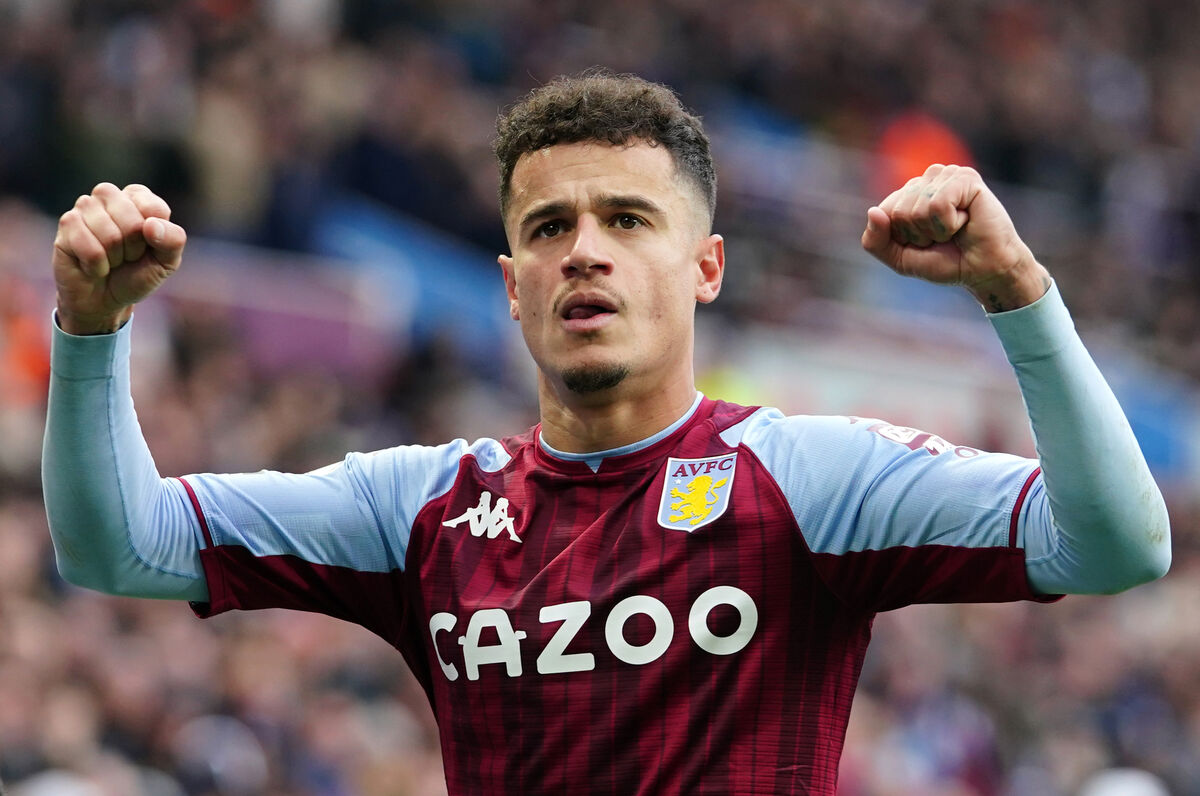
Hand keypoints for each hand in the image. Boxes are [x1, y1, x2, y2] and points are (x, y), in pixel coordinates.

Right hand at [52, 183, 186, 334]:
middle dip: (133, 249)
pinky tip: (92, 265)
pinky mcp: (66, 224)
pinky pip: (90, 248)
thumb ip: (173, 240)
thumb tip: (151, 225)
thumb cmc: (137, 274)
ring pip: (110, 234)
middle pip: (132, 221)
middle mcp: (109, 195)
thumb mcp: (166, 262)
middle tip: (126, 256)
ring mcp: (84, 207)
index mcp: (138, 197)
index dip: (154, 237)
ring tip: (109, 260)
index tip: (148, 246)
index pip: (154, 209)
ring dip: (114, 258)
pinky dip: (97, 266)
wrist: (105, 299)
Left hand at [861, 164, 1050, 311]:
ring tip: (955, 229)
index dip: (901, 237)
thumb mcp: (900, 258)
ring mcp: (946, 175)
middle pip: (898, 212)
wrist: (985, 270)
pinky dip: (949, 224)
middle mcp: (926, 179)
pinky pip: (938, 205)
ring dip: (935, 231)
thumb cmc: (946, 261)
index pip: (883, 212)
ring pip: (916, 210)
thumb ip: (876, 241)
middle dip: (918, 235)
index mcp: (909, 193)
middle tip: (943, 237)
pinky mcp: (965, 178)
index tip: (925, 242)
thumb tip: (873, 212)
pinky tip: (965, 221)